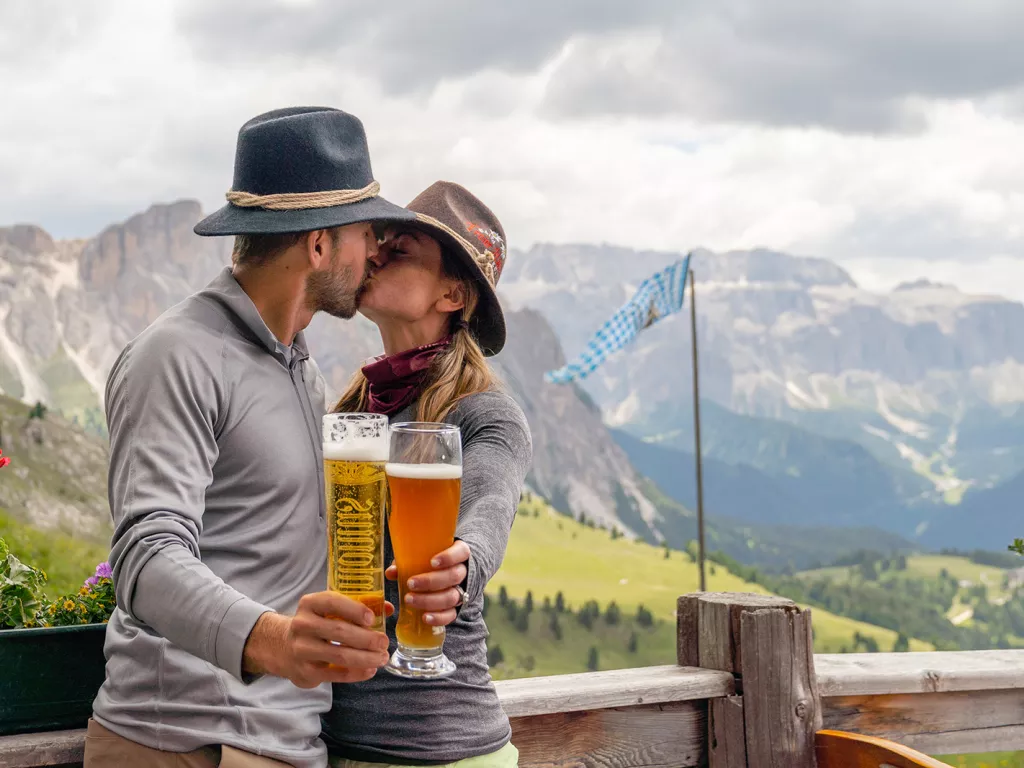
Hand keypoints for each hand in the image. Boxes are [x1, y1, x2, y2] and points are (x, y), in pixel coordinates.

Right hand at [243, 592, 390, 687]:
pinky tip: (370, 670)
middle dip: (367, 638)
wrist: (284, 647)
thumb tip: (388, 608)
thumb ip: (357, 606)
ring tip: (382, 657)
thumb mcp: (328, 610)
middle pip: (339, 631)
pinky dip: (357, 673)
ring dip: (366, 658)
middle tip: (384, 642)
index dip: (354, 609)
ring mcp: (302, 649)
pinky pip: (336, 674)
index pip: (332, 602)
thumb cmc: (317, 624)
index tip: (372, 618)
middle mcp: (302, 625)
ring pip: (340, 655)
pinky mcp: (306, 671)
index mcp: (310, 604)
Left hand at [386, 540, 469, 628]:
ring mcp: (461, 590)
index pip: (461, 552)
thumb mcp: (422, 556)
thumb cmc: (431, 561)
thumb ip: (408, 561)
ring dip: (429, 600)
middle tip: (411, 583)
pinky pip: (451, 615)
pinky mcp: (456, 608)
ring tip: (410, 600)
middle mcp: (462, 572)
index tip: (432, 562)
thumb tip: (391, 572)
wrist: (447, 574)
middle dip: (431, 581)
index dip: (448, 557)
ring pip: (451, 596)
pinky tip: (425, 617)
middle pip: (453, 576)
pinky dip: (438, 617)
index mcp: (459, 553)